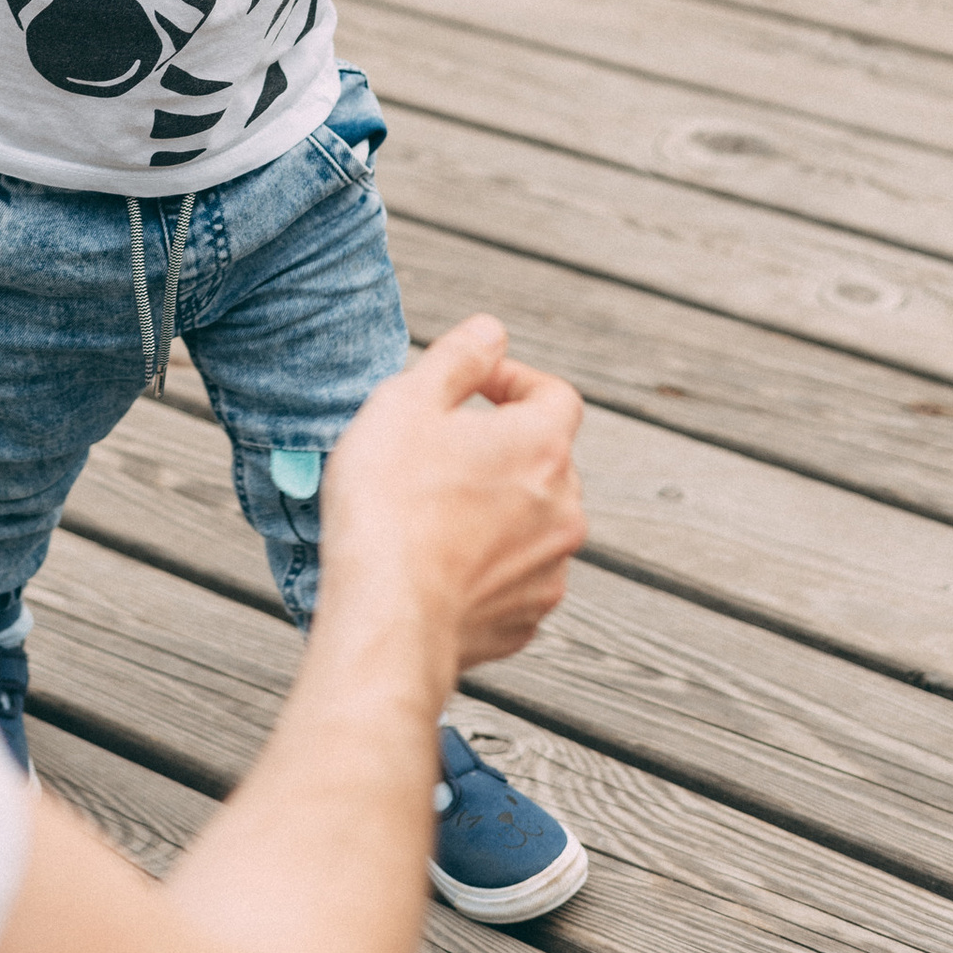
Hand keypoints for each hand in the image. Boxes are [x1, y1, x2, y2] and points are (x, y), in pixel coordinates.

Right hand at [318, 318, 584, 680]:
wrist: (388, 618)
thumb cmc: (390, 502)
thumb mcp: (407, 401)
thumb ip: (459, 357)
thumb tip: (492, 331)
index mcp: (543, 446)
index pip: (556, 395)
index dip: (514, 382)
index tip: (471, 390)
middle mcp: (564, 509)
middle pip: (546, 460)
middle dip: (500, 448)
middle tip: (437, 450)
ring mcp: (549, 571)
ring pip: (532, 520)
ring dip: (496, 507)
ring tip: (431, 511)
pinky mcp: (525, 620)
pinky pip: (513, 576)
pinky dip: (485, 564)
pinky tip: (435, 563)